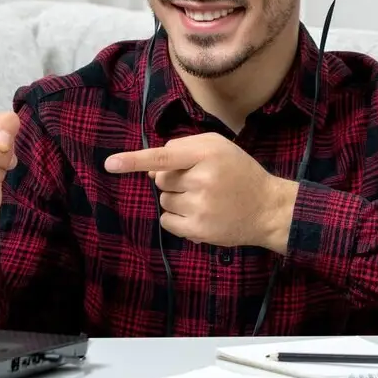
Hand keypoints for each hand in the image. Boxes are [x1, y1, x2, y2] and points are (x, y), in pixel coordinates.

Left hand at [104, 132, 297, 252]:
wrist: (268, 208)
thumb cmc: (239, 172)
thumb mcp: (217, 147)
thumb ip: (182, 148)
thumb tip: (149, 169)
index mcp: (207, 154)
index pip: (163, 156)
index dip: (134, 160)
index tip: (110, 163)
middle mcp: (203, 180)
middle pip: (160, 180)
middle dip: (172, 180)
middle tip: (200, 182)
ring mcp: (200, 207)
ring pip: (164, 200)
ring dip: (176, 199)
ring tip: (204, 199)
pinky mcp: (199, 230)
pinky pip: (167, 221)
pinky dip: (176, 218)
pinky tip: (199, 214)